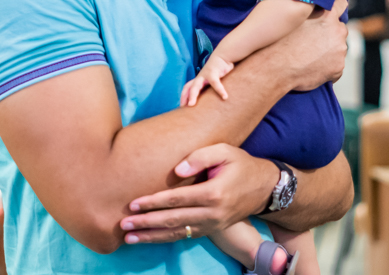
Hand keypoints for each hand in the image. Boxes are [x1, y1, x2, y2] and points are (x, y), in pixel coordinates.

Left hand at [120, 144, 277, 243]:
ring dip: (151, 236)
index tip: (133, 203)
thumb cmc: (241, 164)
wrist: (265, 188)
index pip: (177, 199)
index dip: (153, 202)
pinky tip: (149, 238)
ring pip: (177, 233)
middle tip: (124, 224)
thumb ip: (200, 156)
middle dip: (146, 223)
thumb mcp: (225, 151)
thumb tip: (177, 169)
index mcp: (214, 193)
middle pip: (173, 220)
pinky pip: (185, 236)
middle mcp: (212, 213)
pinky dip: (165, 239)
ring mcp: (212, 224)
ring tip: (129, 238)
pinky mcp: (212, 229)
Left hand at [180, 55, 234, 106]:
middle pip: (189, 87)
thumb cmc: (220, 70)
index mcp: (199, 79)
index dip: (184, 96)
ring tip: (192, 104)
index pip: (187, 88)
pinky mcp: (213, 72)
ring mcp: (205, 74)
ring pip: (196, 86)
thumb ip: (211, 88)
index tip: (182, 106)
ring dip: (192, 95)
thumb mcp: (214, 80)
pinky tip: (224, 97)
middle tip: (183, 107)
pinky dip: (220, 90)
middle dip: (185, 97)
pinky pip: (215, 83)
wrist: (224, 56)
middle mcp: (200, 77)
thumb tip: (213, 102)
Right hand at [270, 0, 347, 91]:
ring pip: (338, 48)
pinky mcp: (338, 67)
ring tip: (310, 56)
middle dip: (330, 34)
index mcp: (327, 15)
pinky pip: (336, 65)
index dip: (337, 7)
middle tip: (313, 41)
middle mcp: (338, 31)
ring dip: (329, 51)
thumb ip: (310, 11)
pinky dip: (328, 66)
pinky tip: (313, 67)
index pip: (341, 4)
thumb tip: (314, 6)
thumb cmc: (281, 43)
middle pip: (340, 29)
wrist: (276, 69)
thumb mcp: (294, 18)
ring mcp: (340, 50)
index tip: (334, 12)